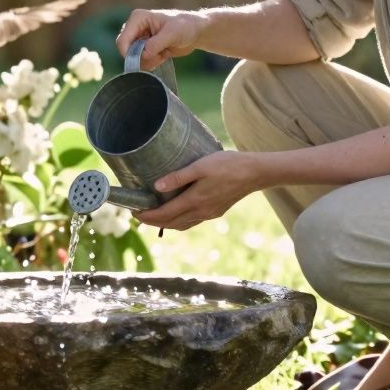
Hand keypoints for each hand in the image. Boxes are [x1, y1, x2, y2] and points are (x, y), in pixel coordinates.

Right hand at [114, 8, 208, 69]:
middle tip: (158, 56)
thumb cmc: (185, 26)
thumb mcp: (172, 33)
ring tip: (162, 54)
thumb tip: (143, 54)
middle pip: (126, 50)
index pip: (123, 40)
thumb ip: (156, 44)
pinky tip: (162, 56)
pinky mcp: (144, 48)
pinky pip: (141, 61)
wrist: (194, 32)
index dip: (129, 53)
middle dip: (141, 57)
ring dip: (148, 61)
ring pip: (134, 58)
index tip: (144, 60)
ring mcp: (139, 38)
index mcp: (138, 18)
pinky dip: (151, 62)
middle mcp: (135, 28)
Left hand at [134, 151, 263, 230]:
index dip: (147, 216)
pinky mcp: (215, 212)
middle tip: (138, 216)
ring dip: (165, 223)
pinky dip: (178, 221)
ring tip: (153, 216)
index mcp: (194, 201)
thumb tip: (156, 187)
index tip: (134, 213)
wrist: (254, 173)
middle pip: (170, 223)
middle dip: (153, 222)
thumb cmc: (227, 165)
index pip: (164, 215)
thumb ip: (178, 177)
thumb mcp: (200, 166)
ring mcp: (208, 214)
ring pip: (181, 225)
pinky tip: (176, 213)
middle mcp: (200, 212)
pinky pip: (191, 222)